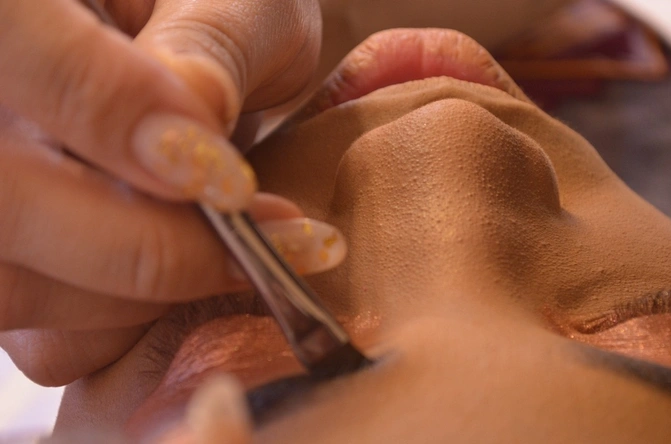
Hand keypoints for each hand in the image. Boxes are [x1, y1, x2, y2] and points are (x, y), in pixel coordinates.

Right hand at [0, 0, 320, 385]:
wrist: (207, 55)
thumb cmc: (227, 16)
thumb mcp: (236, 2)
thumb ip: (211, 43)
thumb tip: (188, 124)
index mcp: (21, 10)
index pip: (20, 49)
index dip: (112, 114)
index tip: (224, 175)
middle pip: (7, 204)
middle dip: (147, 246)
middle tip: (253, 233)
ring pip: (16, 291)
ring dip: (141, 297)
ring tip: (233, 251)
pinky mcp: (21, 266)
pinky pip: (49, 341)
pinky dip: (129, 327)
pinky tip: (190, 269)